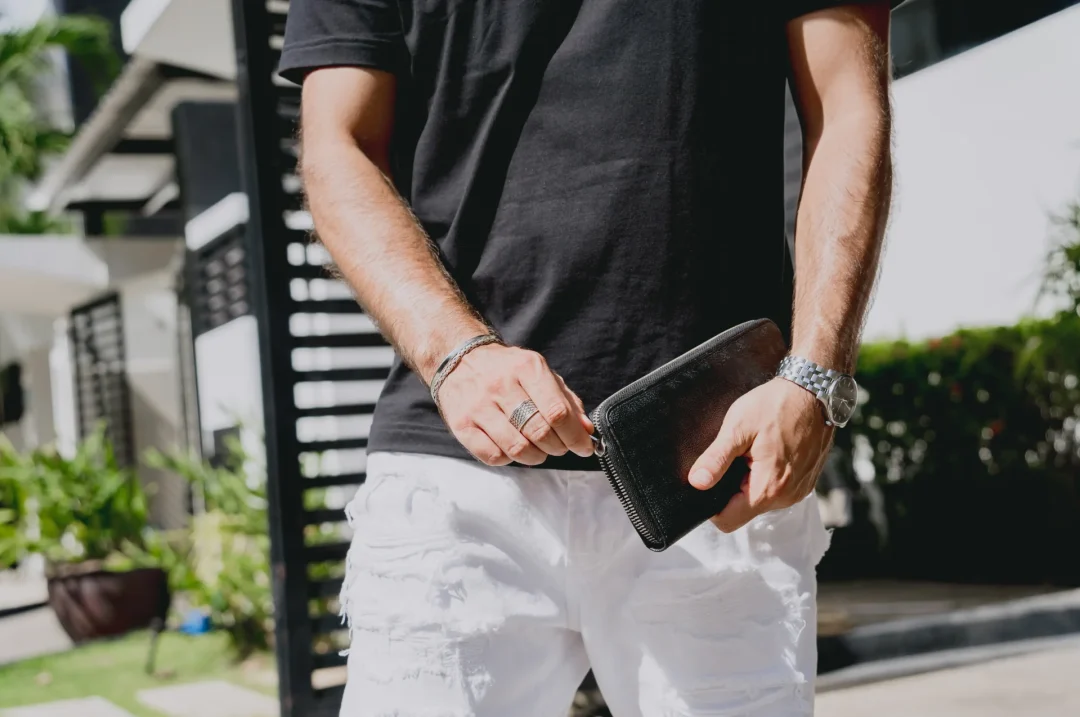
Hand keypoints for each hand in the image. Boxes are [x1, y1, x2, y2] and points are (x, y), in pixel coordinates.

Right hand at [435, 344, 594, 465]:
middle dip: (557, 447)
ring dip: (536, 456)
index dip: (575, 436)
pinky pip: (493, 456)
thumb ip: (566, 400)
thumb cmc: (506, 370)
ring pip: (518, 447)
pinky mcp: (461, 425)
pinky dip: (509, 458)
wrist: (459, 360)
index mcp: (527, 367)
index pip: (558, 411)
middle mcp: (501, 384)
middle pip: (540, 431)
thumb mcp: (539, 373)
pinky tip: (511, 447)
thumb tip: (586, 430)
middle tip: (559, 447)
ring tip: (537, 449)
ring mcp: (478, 406)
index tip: (583, 447)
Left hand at [688, 378, 832, 532]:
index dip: (711, 505)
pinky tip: (768, 452)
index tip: (710, 480)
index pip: (728, 520)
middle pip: (743, 510)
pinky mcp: (805, 482)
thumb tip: (697, 483)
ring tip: (753, 451)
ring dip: (749, 481)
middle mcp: (787, 497)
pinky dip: (767, 476)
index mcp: (768, 489)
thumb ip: (716, 459)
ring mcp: (799, 491)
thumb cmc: (777, 405)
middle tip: (735, 456)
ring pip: (760, 500)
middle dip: (731, 488)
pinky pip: (777, 490)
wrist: (814, 390)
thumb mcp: (738, 428)